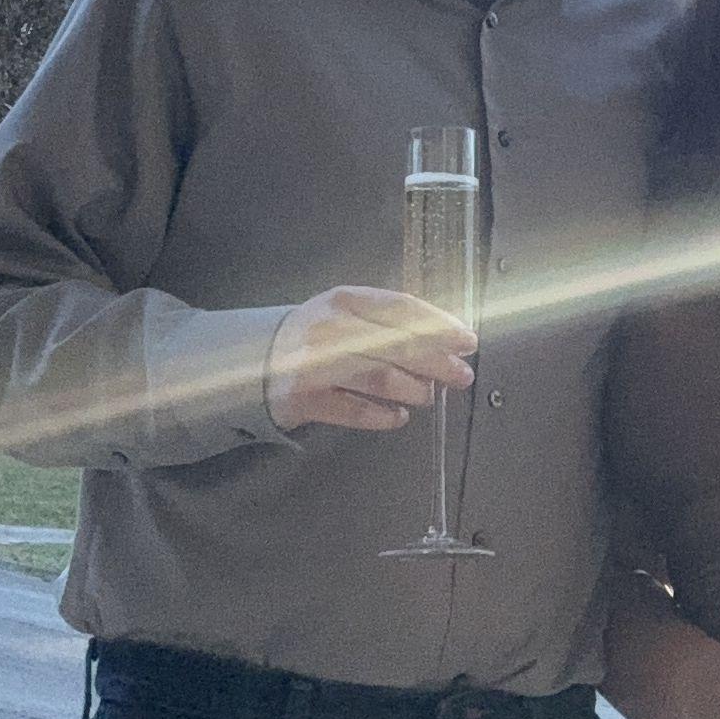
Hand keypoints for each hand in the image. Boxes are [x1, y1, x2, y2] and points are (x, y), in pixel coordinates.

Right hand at [266, 286, 474, 434]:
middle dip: (436, 361)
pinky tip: (397, 418)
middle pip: (395, 344)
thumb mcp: (346, 313)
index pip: (402, 309)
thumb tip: (445, 338)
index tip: (467, 339)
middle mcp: (330, 329)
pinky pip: (351, 411)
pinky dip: (379, 416)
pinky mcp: (304, 399)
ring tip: (429, 396)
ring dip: (412, 388)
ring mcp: (315, 365)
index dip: (439, 325)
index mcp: (345, 300)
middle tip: (461, 375)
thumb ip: (388, 321)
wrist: (252, 359)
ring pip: (377, 377)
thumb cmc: (315, 335)